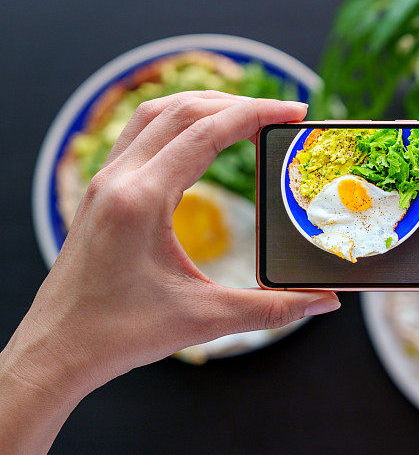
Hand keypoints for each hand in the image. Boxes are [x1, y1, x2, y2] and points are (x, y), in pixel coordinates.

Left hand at [1, 92, 339, 454]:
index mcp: (142, 200)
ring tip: (245, 115)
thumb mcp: (205, 319)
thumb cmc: (119, 335)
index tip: (294, 112)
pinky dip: (175, 123)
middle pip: (182, 110)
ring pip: (155, 115)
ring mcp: (103, 182)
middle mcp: (118, 180)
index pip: (206, 132)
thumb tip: (325, 302)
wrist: (57, 351)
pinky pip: (138, 135)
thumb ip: (273, 308)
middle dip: (237, 104)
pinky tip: (198, 140)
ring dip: (203, 106)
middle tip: (280, 114)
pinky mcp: (99, 193)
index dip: (256, 114)